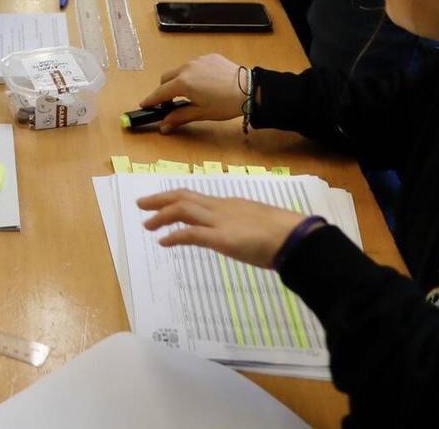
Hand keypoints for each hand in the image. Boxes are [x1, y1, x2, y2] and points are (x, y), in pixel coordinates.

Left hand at [137, 191, 310, 268]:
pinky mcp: (221, 238)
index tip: (162, 201)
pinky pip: (190, 233)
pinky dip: (174, 235)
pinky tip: (163, 241)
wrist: (296, 238)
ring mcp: (220, 221)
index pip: (197, 197)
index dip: (176, 198)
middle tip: (143, 204)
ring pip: (182, 210)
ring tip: (147, 223)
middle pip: (183, 197)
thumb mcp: (258, 225)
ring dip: (161, 216)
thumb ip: (244, 227)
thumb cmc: (284, 234)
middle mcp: (221, 208)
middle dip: (160, 199)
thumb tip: (238, 235)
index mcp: (230, 204)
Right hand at [138, 53, 244, 128]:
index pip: (160, 92)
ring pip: (180, 70)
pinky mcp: (209, 57)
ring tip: (191, 93)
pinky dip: (194, 73)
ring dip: (179, 80)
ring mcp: (198, 60)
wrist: (249, 88)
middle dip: (164, 89)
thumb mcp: (201, 113)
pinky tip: (205, 83)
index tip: (144, 105)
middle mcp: (186, 68)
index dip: (151, 100)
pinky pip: (195, 65)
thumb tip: (164, 126)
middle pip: (166, 78)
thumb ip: (180, 117)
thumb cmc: (225, 104)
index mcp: (183, 83)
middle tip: (169, 102)